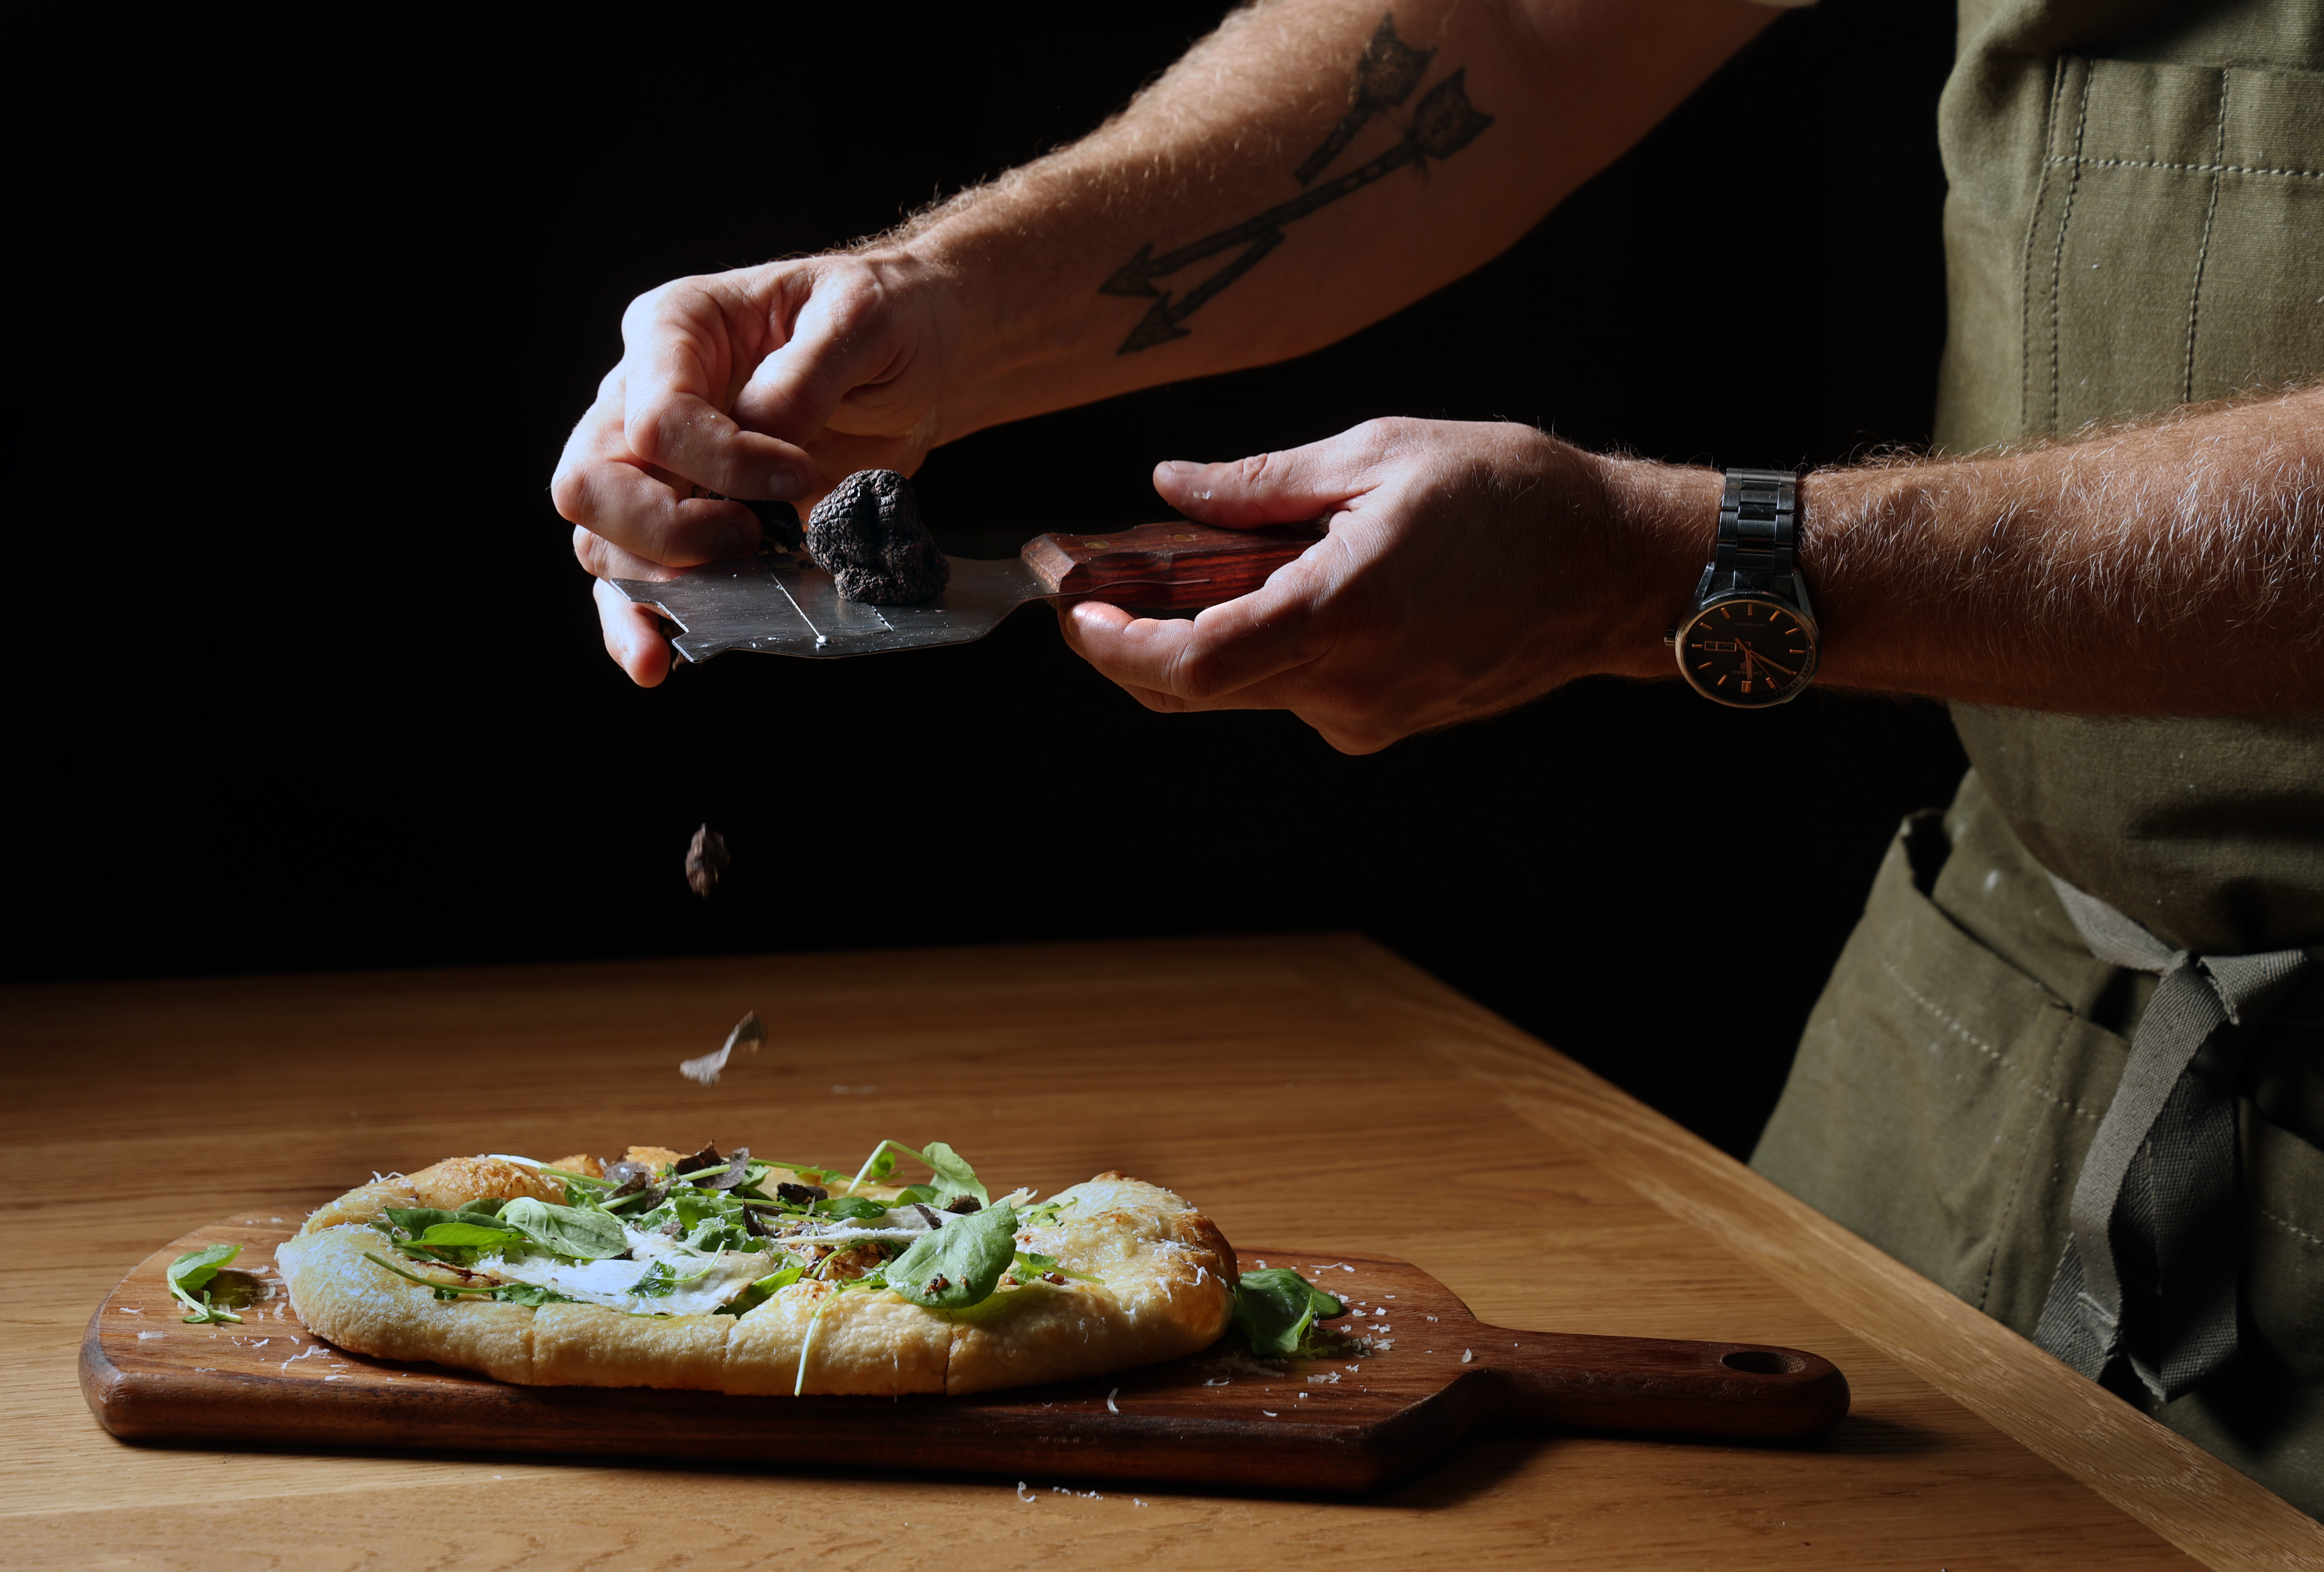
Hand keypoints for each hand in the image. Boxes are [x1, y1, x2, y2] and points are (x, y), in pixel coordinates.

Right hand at [552, 251, 963, 684]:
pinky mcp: (690, 519)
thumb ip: (807, 372)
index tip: (802, 474)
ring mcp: (657, 464)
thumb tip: (764, 437)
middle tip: (750, 537)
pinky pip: (634, 579)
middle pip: (592, 484)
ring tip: (723, 609)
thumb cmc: (885, 317)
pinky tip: (658, 662)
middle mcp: (641, 396)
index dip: (723, 463)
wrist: (916, 353)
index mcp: (674, 330)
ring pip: (601, 541)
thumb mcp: (862, 316)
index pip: (654, 418)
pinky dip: (641, 622)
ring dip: (653, 588)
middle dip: (665, 531)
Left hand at [1061, 417, 1690, 753]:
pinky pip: (1290, 686)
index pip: (1188, 664)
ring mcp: (1366, 714)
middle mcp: (1347, 685)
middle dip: (1124, 633)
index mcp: (1341, 614)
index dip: (1110, 641)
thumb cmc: (1511, 497)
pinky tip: (1252, 583)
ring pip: (1238, 688)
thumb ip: (1261, 484)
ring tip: (1162, 561)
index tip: (1069, 600)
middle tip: (1085, 569)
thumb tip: (1170, 485)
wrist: (1614, 567)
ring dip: (1187, 634)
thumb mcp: (1376, 456)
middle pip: (1192, 689)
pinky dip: (1251, 641)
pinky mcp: (1383, 719)